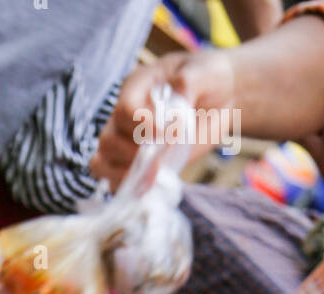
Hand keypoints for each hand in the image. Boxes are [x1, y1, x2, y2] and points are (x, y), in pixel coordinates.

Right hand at [92, 50, 235, 189]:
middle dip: (134, 154)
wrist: (221, 100)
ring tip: (155, 176)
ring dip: (126, 174)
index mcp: (136, 87)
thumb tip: (172, 108)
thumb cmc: (210, 79)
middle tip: (162, 159)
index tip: (167, 134)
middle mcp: (124, 115)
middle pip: (108, 141)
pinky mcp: (135, 165)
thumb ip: (187, 84)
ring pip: (102, 163)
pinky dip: (127, 189)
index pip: (124, 111)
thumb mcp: (204, 73)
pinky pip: (114, 183)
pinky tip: (149, 188)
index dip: (142, 127)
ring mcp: (126, 142)